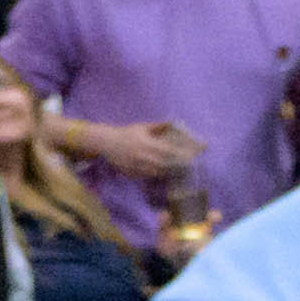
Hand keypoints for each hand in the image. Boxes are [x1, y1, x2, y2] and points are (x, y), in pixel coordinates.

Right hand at [89, 120, 205, 182]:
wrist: (105, 143)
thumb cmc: (126, 133)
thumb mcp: (142, 127)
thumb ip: (158, 126)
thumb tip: (174, 123)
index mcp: (147, 144)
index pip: (170, 150)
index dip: (183, 153)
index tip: (194, 155)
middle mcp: (144, 156)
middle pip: (167, 164)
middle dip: (180, 166)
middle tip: (192, 166)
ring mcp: (138, 166)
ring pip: (159, 172)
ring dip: (171, 173)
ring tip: (183, 173)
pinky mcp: (133, 173)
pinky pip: (149, 177)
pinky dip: (159, 176)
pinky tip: (166, 176)